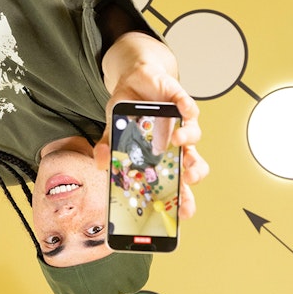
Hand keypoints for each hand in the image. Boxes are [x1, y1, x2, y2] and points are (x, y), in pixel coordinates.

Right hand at [95, 33, 209, 217]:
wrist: (135, 80)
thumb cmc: (128, 111)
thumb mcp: (113, 131)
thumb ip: (108, 148)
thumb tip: (99, 164)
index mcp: (160, 158)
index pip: (175, 183)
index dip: (182, 199)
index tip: (183, 213)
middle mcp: (175, 145)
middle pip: (191, 165)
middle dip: (192, 175)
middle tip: (187, 180)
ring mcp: (179, 123)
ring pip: (193, 136)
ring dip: (187, 140)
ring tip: (177, 140)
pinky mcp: (180, 102)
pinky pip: (188, 107)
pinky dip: (186, 109)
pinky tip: (182, 110)